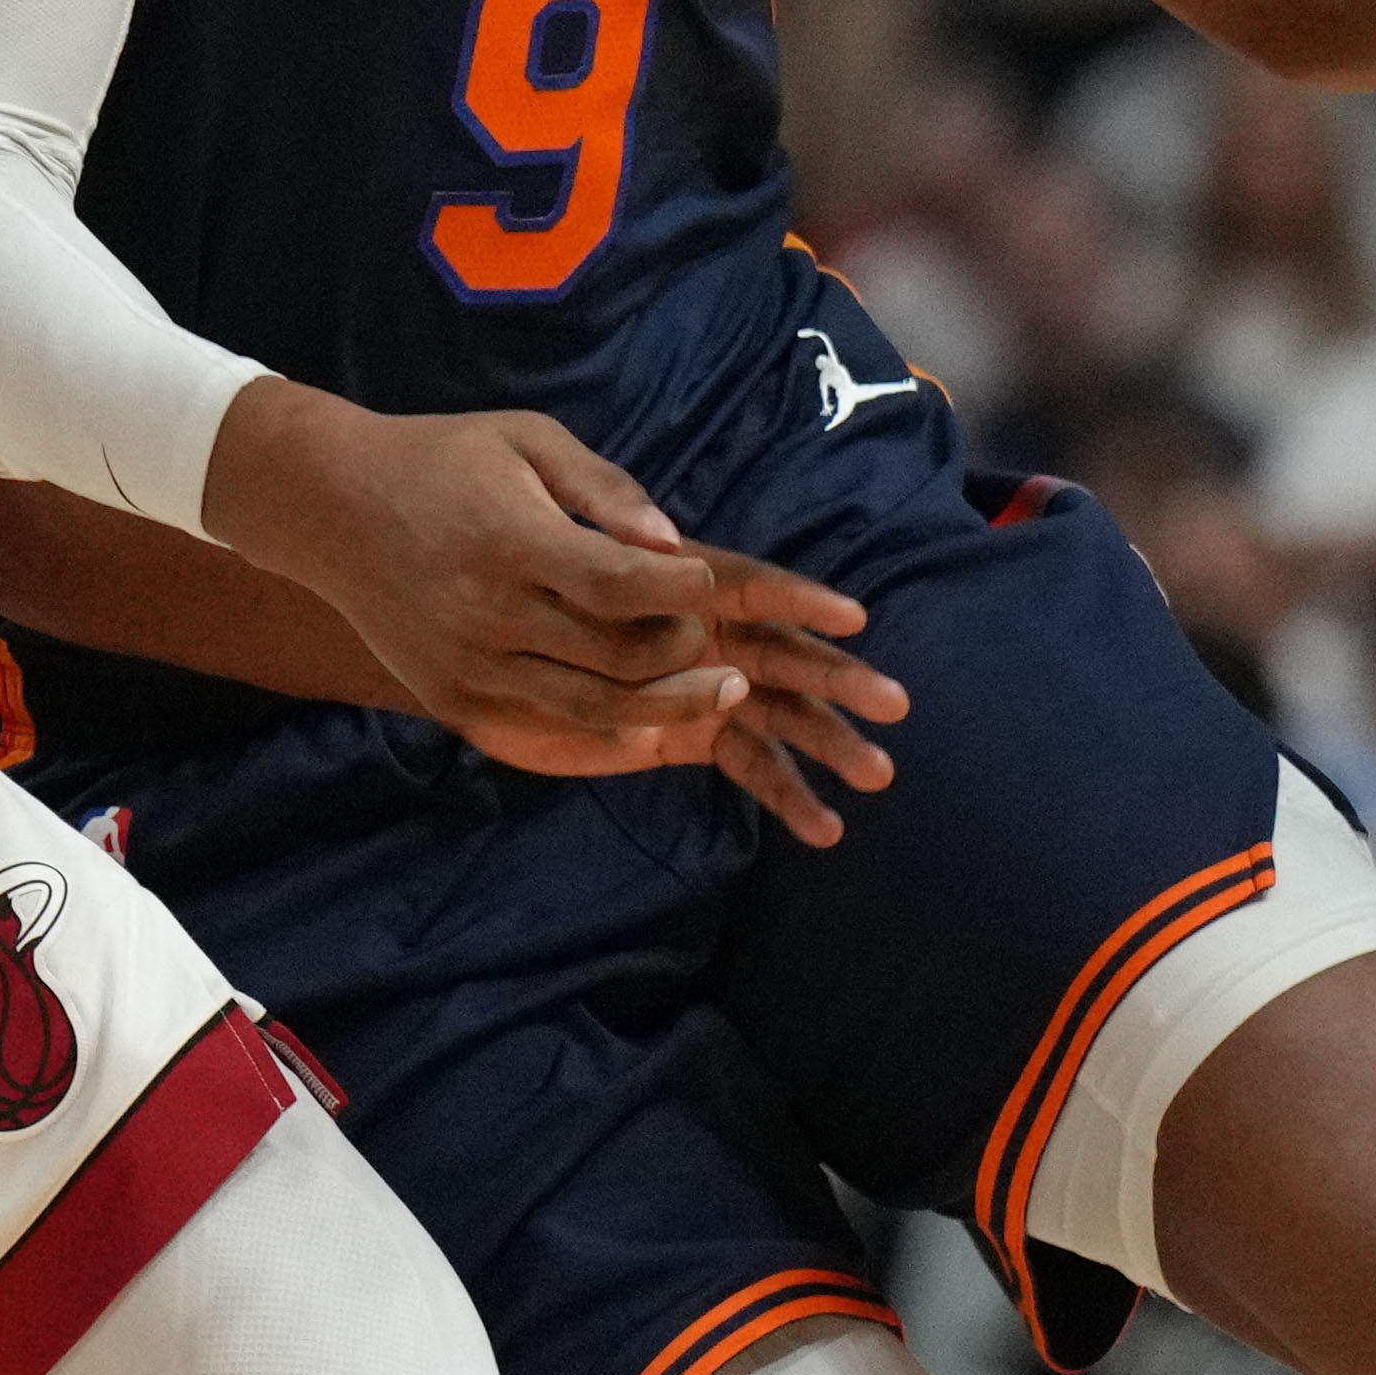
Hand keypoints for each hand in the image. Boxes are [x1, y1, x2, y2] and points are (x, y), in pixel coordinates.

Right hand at [203, 382, 862, 795]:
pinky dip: (605, 736)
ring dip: (666, 709)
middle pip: (617, 660)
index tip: (717, 585)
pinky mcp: (452, 700)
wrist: (328, 506)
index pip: (620, 586)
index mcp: (510, 545)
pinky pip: (544, 733)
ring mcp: (467, 667)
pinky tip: (649, 723)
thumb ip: (604, 490)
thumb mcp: (525, 441)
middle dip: (688, 657)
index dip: (683, 592)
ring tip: (715, 693)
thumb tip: (674, 541)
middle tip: (729, 650)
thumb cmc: (443, 460)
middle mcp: (488, 617)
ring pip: (591, 711)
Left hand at [472, 544, 910, 841]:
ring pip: (781, 714)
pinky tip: (824, 827)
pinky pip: (751, 763)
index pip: (754, 589)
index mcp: (687, 586)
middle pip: (786, 655)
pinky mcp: (690, 735)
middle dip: (840, 679)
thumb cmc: (528, 592)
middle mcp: (709, 634)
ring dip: (829, 742)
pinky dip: (788, 793)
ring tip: (875, 775)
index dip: (801, 600)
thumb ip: (611, 547)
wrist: (482, 644)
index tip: (852, 618)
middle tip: (894, 706)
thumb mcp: (560, 547)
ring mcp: (705, 686)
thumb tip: (667, 550)